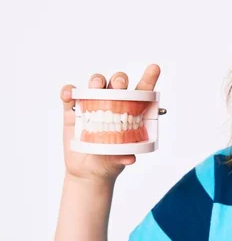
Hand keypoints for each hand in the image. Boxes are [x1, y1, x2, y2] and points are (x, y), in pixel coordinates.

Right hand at [60, 64, 160, 182]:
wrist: (86, 172)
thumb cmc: (109, 162)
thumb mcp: (117, 160)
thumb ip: (122, 156)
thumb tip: (130, 158)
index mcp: (129, 112)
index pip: (141, 92)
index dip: (149, 78)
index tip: (154, 68)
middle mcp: (112, 104)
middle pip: (117, 84)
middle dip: (119, 80)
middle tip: (119, 85)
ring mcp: (92, 105)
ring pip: (95, 85)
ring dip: (97, 81)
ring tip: (97, 86)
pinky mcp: (73, 111)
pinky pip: (70, 95)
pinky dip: (68, 91)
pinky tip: (69, 94)